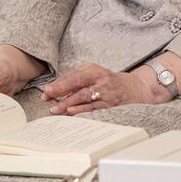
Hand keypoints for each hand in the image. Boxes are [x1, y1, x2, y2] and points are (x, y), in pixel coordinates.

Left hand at [42, 63, 168, 114]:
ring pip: (83, 96)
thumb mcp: (94, 75)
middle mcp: (99, 78)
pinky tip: (71, 111)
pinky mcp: (109, 103)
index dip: (59, 83)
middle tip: (47, 96)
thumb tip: (55, 90)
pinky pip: (92, 107)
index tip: (47, 90)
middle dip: (60, 89)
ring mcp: (105, 91)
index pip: (73, 75)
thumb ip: (76, 81)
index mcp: (93, 69)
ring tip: (54, 109)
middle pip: (76, 82)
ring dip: (67, 102)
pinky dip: (81, 109)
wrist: (133, 88)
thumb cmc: (108, 82)